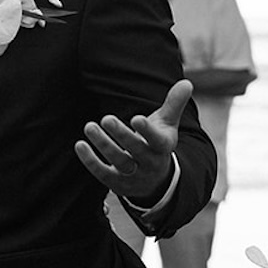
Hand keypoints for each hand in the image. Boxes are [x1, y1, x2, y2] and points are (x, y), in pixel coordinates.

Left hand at [77, 78, 192, 205]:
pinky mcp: (117, 184)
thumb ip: (174, 104)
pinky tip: (80, 144)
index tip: (136, 118)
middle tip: (106, 118)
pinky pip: (103, 174)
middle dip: (122, 135)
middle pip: (137, 151)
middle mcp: (151, 164)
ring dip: (103, 145)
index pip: (157, 141)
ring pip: (119, 162)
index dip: (147, 131)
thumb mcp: (167, 125)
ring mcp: (134, 176)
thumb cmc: (157, 143)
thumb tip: (187, 82)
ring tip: (89, 126)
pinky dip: (90, 161)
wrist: (155, 179)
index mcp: (163, 147)